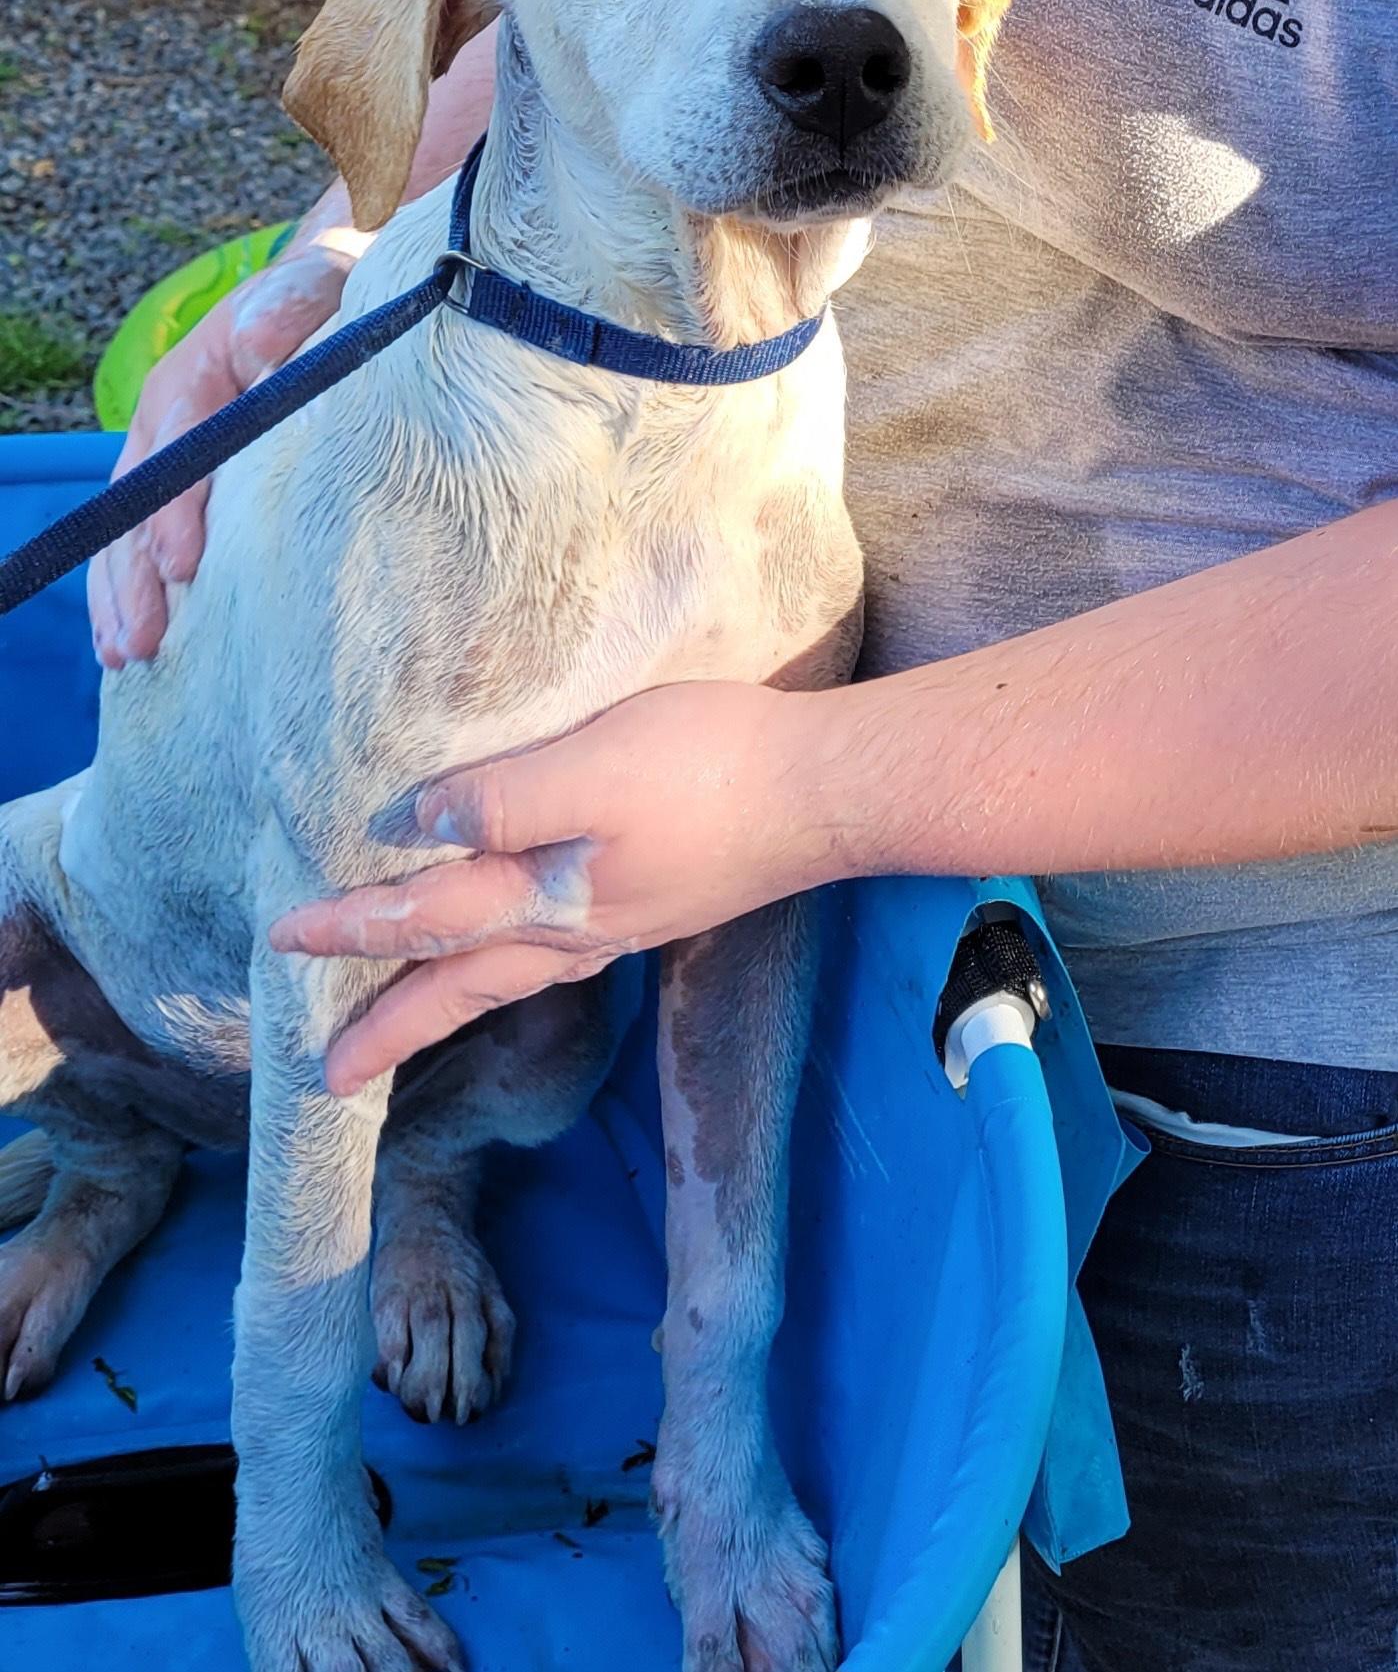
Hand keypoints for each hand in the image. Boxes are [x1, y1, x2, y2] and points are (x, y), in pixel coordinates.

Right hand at [88, 230, 366, 666]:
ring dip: (125, 594)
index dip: (177, 506)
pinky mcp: (185, 490)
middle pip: (140, 500)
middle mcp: (171, 417)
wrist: (327, 298)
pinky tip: (133, 648)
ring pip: (129, 530)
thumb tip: (263, 342)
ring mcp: (171, 455)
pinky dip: (134, 592)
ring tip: (129, 654)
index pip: (179, 444)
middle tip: (146, 637)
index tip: (182, 562)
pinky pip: (142, 543)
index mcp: (200, 370)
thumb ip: (295, 299)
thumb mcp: (324, 279)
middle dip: (137, 573)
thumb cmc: (332, 296)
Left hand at [270, 679, 846, 1094]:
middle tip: (328, 1076)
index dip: (354, 927)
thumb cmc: (709, 763)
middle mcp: (573, 928)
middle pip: (459, 983)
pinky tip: (514, 964)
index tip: (285, 942)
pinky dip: (506, 976)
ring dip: (442, 1009)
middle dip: (390, 1025)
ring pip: (504, 981)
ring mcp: (615, 927)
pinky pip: (550, 963)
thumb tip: (415, 826)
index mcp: (547, 892)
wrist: (823, 793)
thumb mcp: (592, 760)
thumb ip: (500, 796)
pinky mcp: (652, 909)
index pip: (426, 919)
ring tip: (400, 1032)